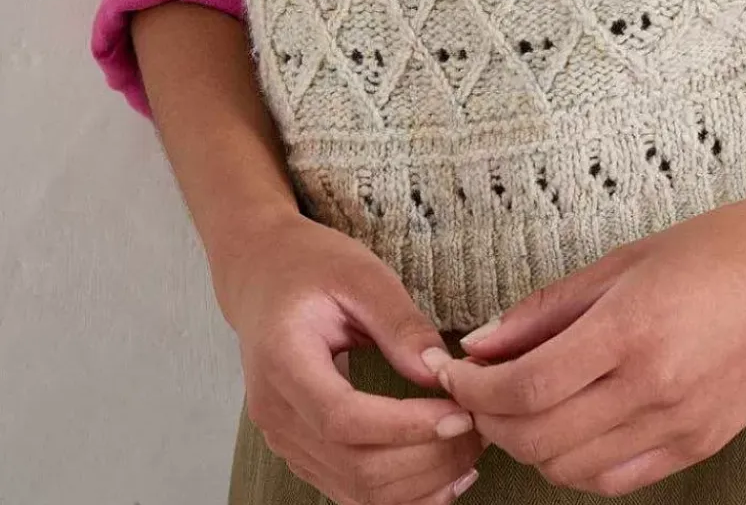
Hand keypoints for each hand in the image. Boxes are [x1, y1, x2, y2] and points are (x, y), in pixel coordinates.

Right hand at [216, 210, 483, 504]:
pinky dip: (401, 493)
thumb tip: (441, 373)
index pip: (344, 419)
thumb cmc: (312, 265)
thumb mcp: (360, 273)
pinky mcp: (302, 453)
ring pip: (357, 492)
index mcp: (284, 362)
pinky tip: (442, 473)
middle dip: (427, 458)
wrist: (263, 277)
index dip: (406, 427)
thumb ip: (399, 323)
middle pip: (356, 467)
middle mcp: (277, 415)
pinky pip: (352, 492)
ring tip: (471, 448)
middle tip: (482, 426)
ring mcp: (285, 442)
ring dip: (421, 483)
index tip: (461, 414)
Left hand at [424, 193, 745, 496]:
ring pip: (570, 468)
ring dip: (529, 444)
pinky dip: (576, 463)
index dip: (473, 386)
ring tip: (520, 403)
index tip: (452, 368)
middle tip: (476, 386)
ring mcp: (678, 426)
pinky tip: (570, 425)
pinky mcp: (698, 446)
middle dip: (490, 417)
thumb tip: (481, 340)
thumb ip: (550, 306)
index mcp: (632, 329)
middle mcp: (653, 388)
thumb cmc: (731, 244)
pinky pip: (615, 479)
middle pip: (537, 436)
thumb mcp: (630, 256)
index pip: (523, 386)